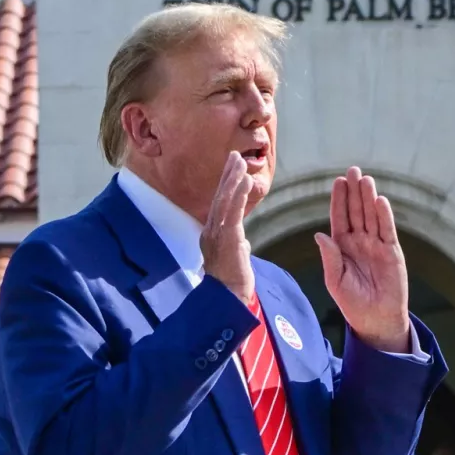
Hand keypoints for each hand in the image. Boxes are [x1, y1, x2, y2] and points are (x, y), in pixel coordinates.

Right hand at [201, 151, 254, 304]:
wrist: (228, 299)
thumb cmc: (232, 282)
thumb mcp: (234, 259)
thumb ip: (236, 246)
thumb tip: (243, 243)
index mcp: (211, 234)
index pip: (219, 204)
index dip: (225, 185)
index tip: (232, 167)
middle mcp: (210, 231)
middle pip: (219, 197)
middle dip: (227, 175)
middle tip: (235, 155)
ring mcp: (217, 235)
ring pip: (224, 201)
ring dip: (232, 179)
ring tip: (240, 162)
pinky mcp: (228, 239)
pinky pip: (233, 213)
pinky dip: (238, 195)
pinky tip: (244, 181)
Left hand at [314, 167, 409, 352]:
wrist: (375, 319)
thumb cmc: (352, 302)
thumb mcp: (335, 281)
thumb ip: (330, 258)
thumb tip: (320, 234)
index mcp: (342, 246)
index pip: (340, 218)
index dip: (339, 200)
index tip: (338, 182)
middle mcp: (359, 241)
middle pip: (356, 211)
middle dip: (354, 192)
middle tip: (353, 170)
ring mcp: (376, 245)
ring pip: (371, 216)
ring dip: (368, 198)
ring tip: (366, 179)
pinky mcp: (392, 252)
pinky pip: (387, 230)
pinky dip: (384, 216)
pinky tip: (380, 201)